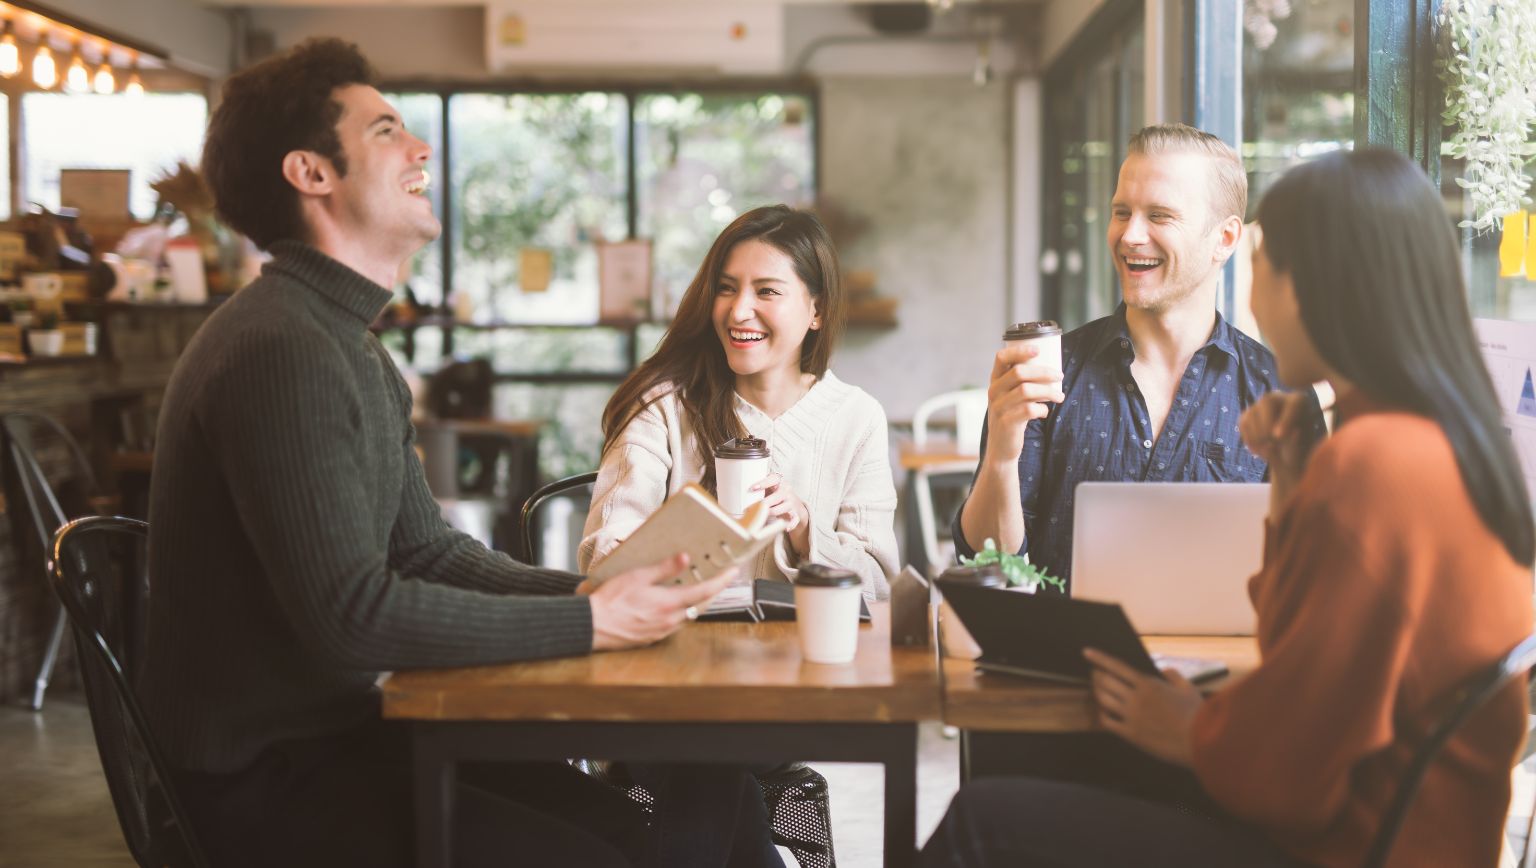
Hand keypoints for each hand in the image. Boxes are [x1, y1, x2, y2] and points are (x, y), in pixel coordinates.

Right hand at [587, 556, 737, 650]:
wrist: (593, 626)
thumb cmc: (611, 601)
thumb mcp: (638, 576)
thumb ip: (664, 568)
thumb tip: (685, 558)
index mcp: (669, 604)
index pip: (705, 592)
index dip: (722, 581)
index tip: (733, 572)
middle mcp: (670, 620)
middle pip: (701, 606)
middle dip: (713, 592)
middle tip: (720, 580)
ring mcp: (662, 631)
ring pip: (689, 616)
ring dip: (697, 603)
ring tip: (699, 590)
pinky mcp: (653, 637)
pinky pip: (675, 624)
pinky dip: (682, 613)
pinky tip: (674, 605)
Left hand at [753, 473, 810, 555]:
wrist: (794, 504)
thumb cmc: (775, 495)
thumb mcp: (769, 489)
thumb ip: (759, 490)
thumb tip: (737, 496)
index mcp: (779, 482)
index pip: (773, 479)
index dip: (763, 483)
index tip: (751, 488)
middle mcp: (787, 491)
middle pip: (777, 497)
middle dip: (764, 503)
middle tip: (751, 509)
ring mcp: (792, 503)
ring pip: (783, 508)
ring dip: (772, 513)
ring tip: (762, 517)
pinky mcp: (796, 514)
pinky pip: (794, 519)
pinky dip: (790, 524)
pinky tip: (785, 528)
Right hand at [984, 343, 1064, 463]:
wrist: (1001, 448)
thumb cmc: (1012, 418)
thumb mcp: (1010, 398)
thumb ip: (1022, 384)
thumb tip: (1051, 369)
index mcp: (994, 381)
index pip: (1001, 358)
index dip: (1019, 350)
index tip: (1038, 350)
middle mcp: (993, 392)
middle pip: (1019, 372)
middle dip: (1044, 372)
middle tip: (1059, 375)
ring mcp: (998, 407)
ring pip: (1026, 390)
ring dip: (1048, 391)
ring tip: (1059, 396)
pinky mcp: (1007, 422)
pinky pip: (1029, 410)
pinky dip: (1042, 409)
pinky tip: (1045, 412)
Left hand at [1084, 648, 1202, 766]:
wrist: (1201, 742)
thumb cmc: (1197, 715)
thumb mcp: (1188, 688)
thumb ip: (1174, 676)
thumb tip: (1164, 670)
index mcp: (1148, 684)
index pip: (1117, 666)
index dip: (1099, 658)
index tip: (1086, 652)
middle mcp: (1135, 698)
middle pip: (1105, 682)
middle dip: (1096, 675)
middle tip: (1094, 673)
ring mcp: (1131, 716)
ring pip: (1103, 700)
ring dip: (1097, 693)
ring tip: (1097, 689)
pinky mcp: (1131, 734)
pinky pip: (1107, 722)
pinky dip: (1102, 715)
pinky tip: (1102, 712)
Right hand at [1238, 390, 1317, 507]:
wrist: (1294, 463)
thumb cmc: (1309, 459)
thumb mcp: (1312, 455)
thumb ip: (1305, 446)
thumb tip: (1295, 435)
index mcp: (1306, 405)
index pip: (1295, 404)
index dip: (1286, 418)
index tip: (1280, 438)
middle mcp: (1285, 399)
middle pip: (1268, 400)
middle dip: (1267, 424)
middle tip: (1270, 445)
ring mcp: (1265, 406)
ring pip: (1254, 411)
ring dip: (1257, 434)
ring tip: (1268, 451)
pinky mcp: (1250, 416)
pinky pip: (1243, 422)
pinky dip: (1248, 438)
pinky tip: (1260, 451)